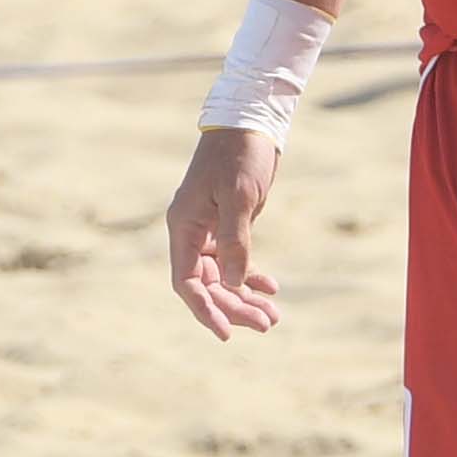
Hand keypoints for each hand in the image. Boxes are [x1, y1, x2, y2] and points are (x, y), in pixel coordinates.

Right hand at [167, 127, 286, 339]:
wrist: (250, 124)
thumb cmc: (240, 155)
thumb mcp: (239, 197)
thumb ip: (236, 241)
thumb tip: (235, 285)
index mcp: (183, 226)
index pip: (186, 282)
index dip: (204, 310)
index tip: (225, 333)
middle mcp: (191, 232)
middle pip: (207, 285)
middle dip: (234, 307)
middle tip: (268, 323)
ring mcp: (208, 230)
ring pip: (222, 277)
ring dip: (245, 297)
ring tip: (273, 316)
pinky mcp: (227, 226)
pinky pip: (234, 261)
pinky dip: (251, 276)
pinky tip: (271, 287)